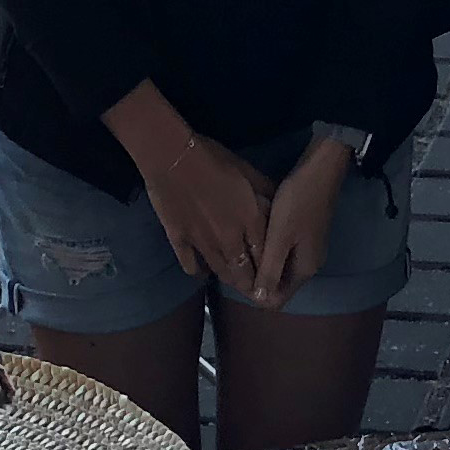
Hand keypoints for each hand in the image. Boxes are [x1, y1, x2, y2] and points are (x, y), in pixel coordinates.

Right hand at [141, 132, 272, 296]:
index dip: (270, 270)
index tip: (273, 279)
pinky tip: (201, 272)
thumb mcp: (246, 169)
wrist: (173, 158)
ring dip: (229, 280)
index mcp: (249, 220)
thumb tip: (275, 202)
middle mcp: (229, 239)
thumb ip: (263, 189)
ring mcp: (202, 243)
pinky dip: (198, 271)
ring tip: (234, 284)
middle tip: (254, 292)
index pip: (265, 255)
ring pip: (220, 271)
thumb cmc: (212, 159)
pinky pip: (191, 265)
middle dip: (251, 284)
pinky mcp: (180, 241)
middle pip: (244, 271)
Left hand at [250, 138, 352, 309]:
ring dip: (261, 264)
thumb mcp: (280, 237)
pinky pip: (283, 253)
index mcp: (304, 269)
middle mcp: (308, 264)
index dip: (256, 295)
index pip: (278, 299)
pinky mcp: (304, 235)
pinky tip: (254, 238)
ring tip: (239, 250)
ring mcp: (308, 249)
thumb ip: (270, 269)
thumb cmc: (298, 202)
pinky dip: (268, 250)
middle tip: (234, 263)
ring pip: (280, 268)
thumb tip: (260, 299)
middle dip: (257, 279)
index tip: (236, 277)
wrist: (320, 170)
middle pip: (279, 285)